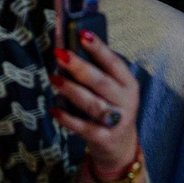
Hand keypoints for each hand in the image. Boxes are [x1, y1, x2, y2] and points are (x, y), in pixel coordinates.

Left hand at [50, 29, 141, 173]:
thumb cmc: (112, 108)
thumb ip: (98, 72)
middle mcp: (126, 102)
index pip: (114, 63)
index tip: (82, 34)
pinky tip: (54, 110)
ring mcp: (117, 122)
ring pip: (92, 104)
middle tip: (60, 55)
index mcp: (129, 84)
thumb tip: (71, 49)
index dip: (99, 48)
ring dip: (71, 90)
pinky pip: (84, 128)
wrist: (121, 148)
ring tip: (54, 79)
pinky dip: (68, 119)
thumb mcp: (113, 90)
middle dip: (80, 67)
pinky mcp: (104, 139)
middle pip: (101, 82)